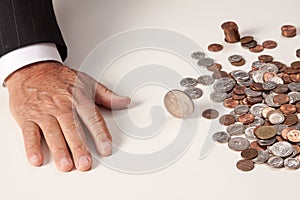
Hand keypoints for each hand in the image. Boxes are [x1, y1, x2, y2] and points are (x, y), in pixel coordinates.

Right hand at [5, 61, 129, 171]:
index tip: (106, 148)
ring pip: (52, 132)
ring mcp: (44, 112)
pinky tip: (36, 159)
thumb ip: (107, 94)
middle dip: (79, 146)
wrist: (32, 69)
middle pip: (72, 128)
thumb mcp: (86, 81)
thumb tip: (125, 101)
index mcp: (78, 99)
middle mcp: (61, 106)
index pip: (92, 118)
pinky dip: (31, 146)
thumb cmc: (60, 78)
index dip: (100, 134)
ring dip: (59, 149)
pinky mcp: (27, 117)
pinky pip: (29, 132)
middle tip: (85, 163)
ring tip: (66, 165)